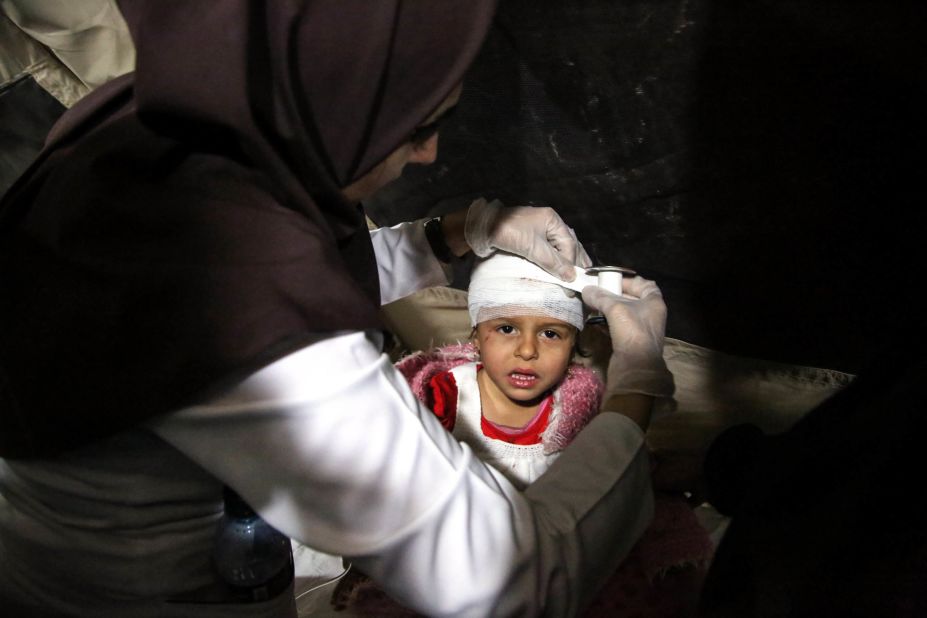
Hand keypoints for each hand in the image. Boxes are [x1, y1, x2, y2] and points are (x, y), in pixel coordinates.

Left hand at [464, 198, 591, 280]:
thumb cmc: (508, 232)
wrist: (482, 228)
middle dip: (576, 260)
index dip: (571, 264)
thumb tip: (570, 275)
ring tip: (575, 273)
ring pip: (558, 248)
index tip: (571, 280)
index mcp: (552, 220)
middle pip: (567, 244)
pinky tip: (557, 268)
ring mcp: (539, 231)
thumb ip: (552, 261)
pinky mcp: (529, 239)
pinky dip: (554, 260)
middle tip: (584, 276)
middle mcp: (548, 224)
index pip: (568, 244)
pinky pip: (547, 250)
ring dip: (566, 261)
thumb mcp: (532, 247)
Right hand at [582, 276, 673, 400]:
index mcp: (654, 303)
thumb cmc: (632, 331)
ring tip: (593, 305)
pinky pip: (618, 326)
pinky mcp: (630, 341)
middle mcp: (650, 314)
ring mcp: (641, 329)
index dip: (630, 280)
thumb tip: (586, 289)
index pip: (645, 284)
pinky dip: (607, 322)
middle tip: (598, 292)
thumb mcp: (615, 308)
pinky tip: (595, 321)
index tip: (613, 280)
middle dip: (614, 294)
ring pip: (623, 313)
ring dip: (608, 309)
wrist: (635, 366)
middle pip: (632, 298)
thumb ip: (600, 297)